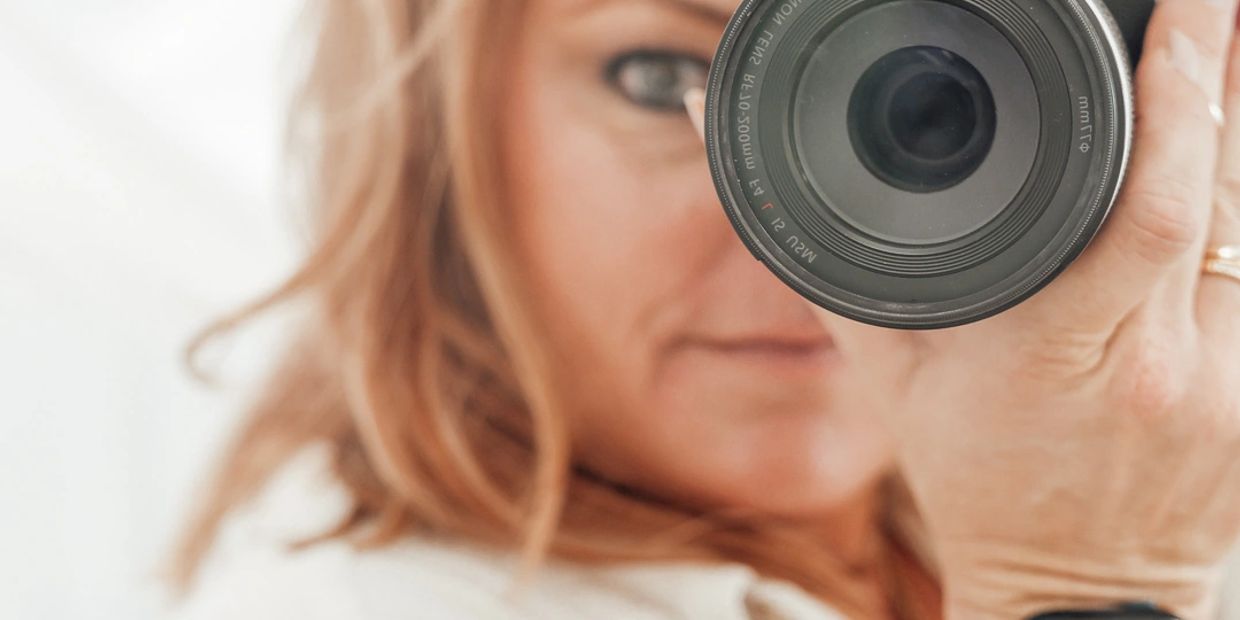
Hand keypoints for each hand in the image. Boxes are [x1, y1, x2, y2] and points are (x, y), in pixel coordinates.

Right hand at [687, 0, 1239, 616]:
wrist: (1071, 592)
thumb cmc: (974, 478)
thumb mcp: (888, 378)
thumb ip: (823, 267)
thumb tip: (739, 169)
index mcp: (1059, 354)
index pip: (1153, 207)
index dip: (1181, 99)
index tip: (1185, 12)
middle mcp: (1167, 365)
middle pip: (1228, 191)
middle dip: (1225, 79)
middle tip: (1208, 2)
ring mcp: (1235, 384)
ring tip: (1218, 50)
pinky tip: (1225, 151)